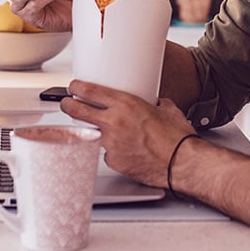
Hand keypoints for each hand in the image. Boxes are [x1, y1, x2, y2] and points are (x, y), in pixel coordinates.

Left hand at [60, 79, 197, 187]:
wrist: (182, 163)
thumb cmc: (177, 138)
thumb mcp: (167, 109)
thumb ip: (154, 104)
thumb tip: (155, 103)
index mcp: (126, 104)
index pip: (90, 91)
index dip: (77, 88)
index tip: (74, 87)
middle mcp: (114, 122)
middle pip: (78, 111)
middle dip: (68, 106)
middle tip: (67, 104)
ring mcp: (111, 144)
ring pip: (92, 133)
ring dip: (94, 131)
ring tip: (108, 131)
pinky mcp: (114, 161)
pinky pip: (107, 153)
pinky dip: (113, 151)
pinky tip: (125, 151)